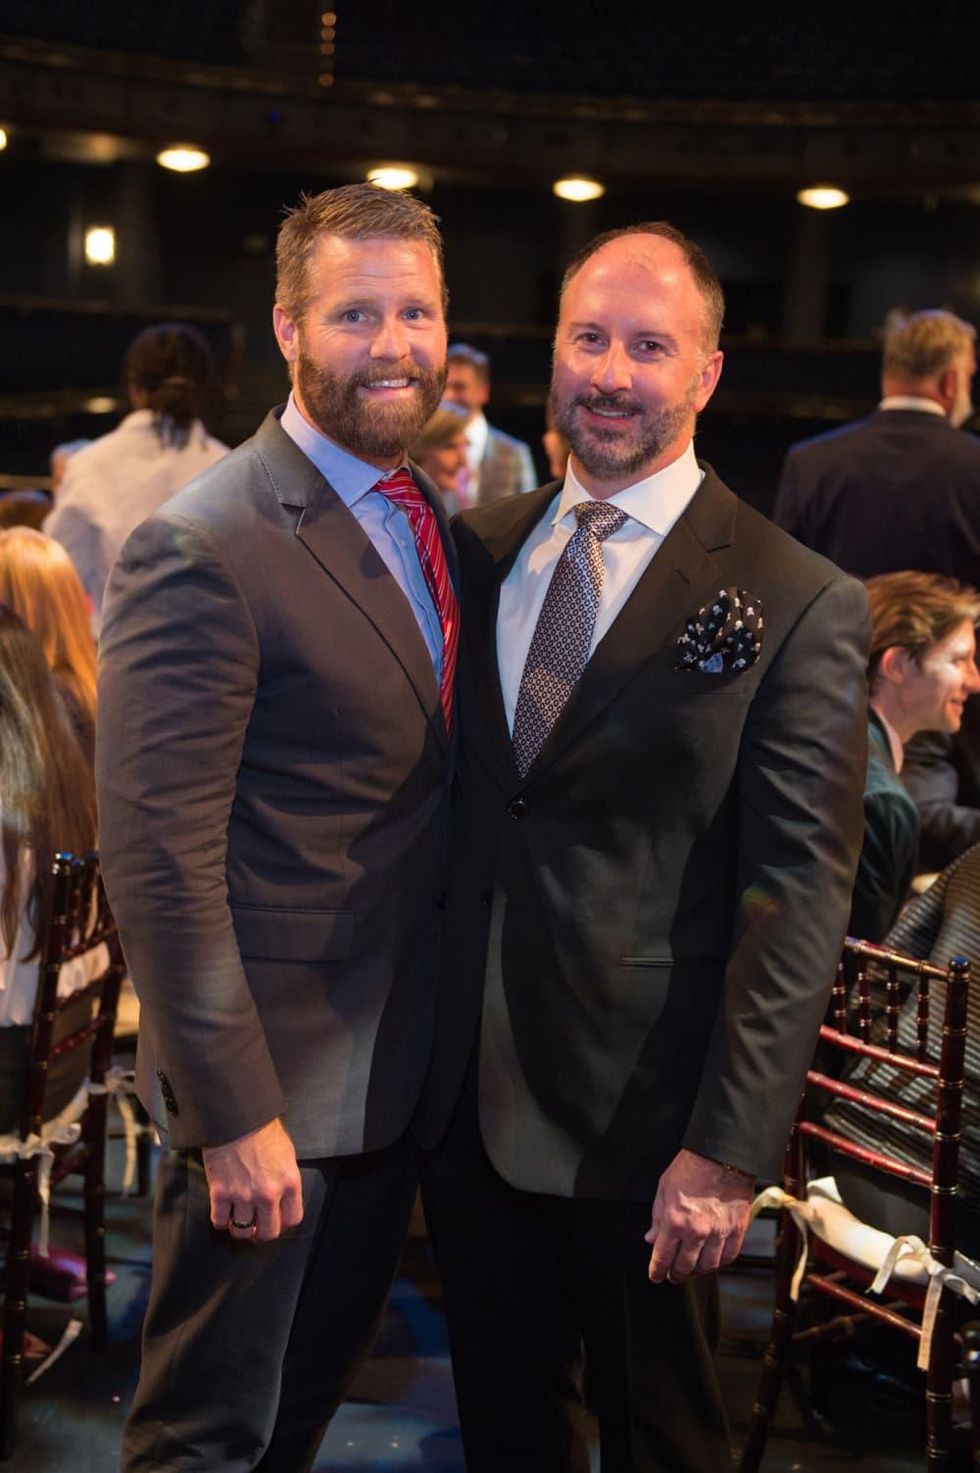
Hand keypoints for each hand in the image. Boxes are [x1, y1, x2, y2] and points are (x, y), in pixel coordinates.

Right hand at [202, 1118, 303, 1242]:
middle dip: (262, 1233)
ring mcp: (243, 1196)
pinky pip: (220, 1222)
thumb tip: (282, 1198)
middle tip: (256, 1227)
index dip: (283, 1223)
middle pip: (268, 1232)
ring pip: (242, 1232)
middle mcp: (268, 1194)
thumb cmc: (263, 1129)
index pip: (292, 1219)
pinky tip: (223, 1213)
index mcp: (289, 1182)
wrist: (235, 1116)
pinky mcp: (220, 1193)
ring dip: (240, 1229)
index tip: (276, 1220)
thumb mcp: (286, 1153)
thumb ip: (286, 1178)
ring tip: (238, 1220)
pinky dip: (221, 1221)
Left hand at [645, 1148, 753, 1283]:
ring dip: (697, 1271)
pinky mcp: (736, 1230)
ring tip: (692, 1269)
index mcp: (674, 1221)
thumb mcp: (664, 1189)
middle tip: (673, 1275)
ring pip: (707, 1266)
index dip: (657, 1271)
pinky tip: (713, 1260)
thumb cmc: (691, 1168)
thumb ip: (657, 1217)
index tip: (655, 1275)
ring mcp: (718, 1232)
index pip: (662, 1257)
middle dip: (675, 1275)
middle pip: (684, 1267)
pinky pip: (728, 1257)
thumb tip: (652, 1238)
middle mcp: (696, 1231)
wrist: (721, 1156)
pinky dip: (719, 1262)